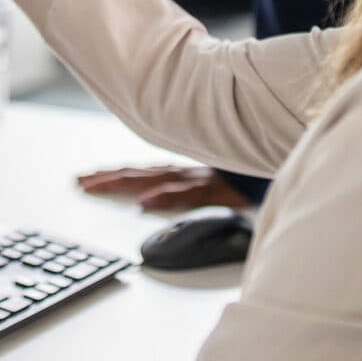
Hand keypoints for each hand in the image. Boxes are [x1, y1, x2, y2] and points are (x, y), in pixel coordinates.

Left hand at [77, 165, 252, 209]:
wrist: (282, 157)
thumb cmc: (249, 175)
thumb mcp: (219, 183)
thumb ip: (193, 189)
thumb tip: (160, 202)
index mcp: (184, 171)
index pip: (141, 172)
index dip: (113, 174)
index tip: (87, 178)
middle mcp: (186, 171)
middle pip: (139, 173)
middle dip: (108, 178)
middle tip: (79, 183)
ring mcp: (200, 177)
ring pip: (154, 178)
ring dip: (123, 182)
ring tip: (96, 187)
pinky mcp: (217, 188)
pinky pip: (186, 192)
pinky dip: (164, 196)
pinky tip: (144, 202)